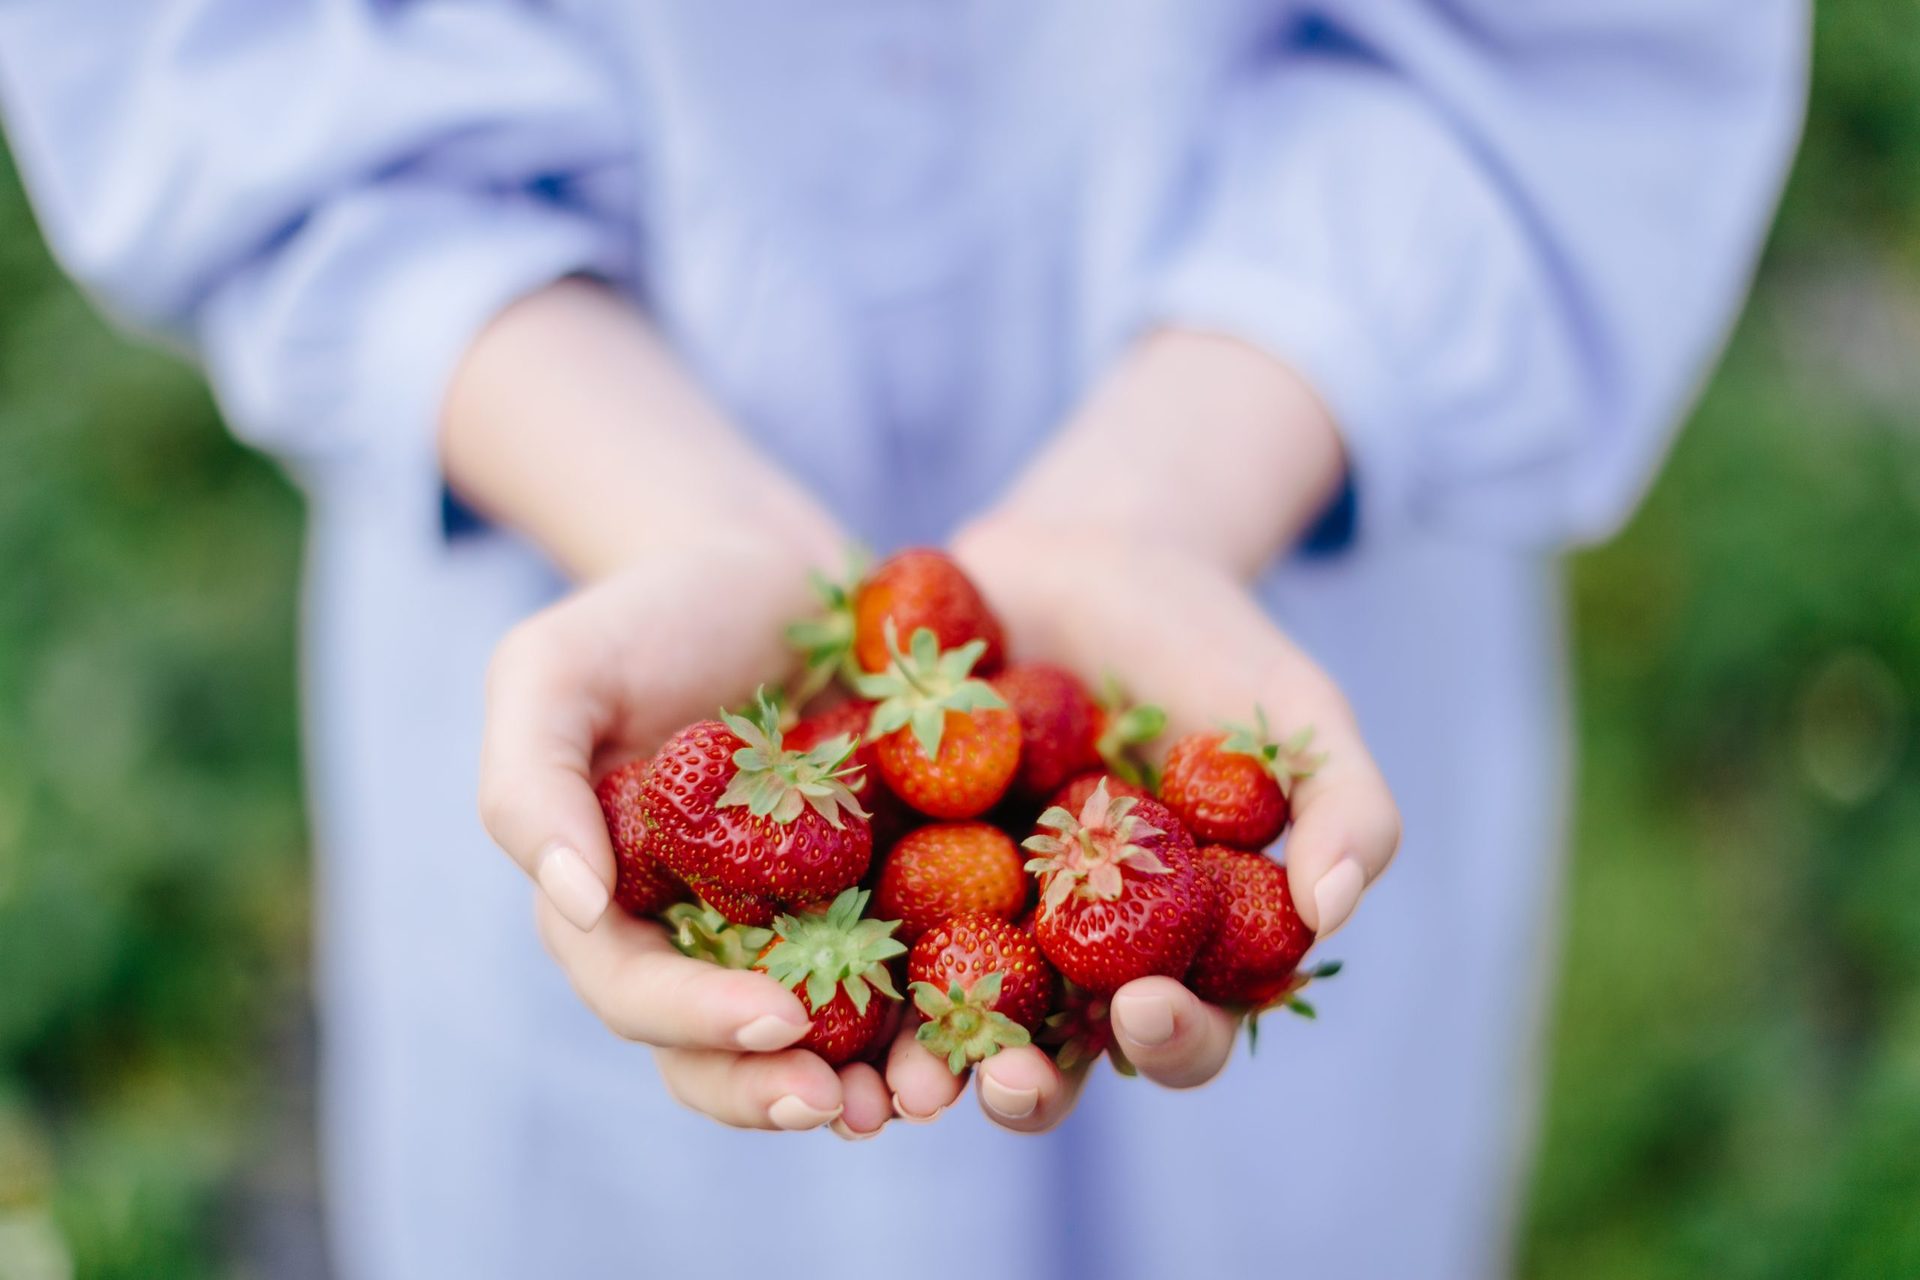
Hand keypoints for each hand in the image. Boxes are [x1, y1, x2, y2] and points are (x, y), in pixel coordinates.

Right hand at [478, 534, 909, 1136]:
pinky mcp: (883, 895)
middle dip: (777, 1089)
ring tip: (922, 1099)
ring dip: (867, 1084)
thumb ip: (529, 781)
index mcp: (614, 906)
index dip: (696, 1022)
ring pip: (819, 1040)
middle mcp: (703, 937)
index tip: (777, 1017)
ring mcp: (797, 924)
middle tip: (847, 1107)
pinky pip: (909, 973)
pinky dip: (939, 1011)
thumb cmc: (649, 614)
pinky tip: (986, 1030)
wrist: (769, 569)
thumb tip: (573, 901)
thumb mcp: (553, 669)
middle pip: (724, 1050)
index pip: (636, 993)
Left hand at [884, 517, 1401, 1131]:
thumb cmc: (1211, 646)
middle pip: (1049, 1056)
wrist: (1089, 553)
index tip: (1149, 1005)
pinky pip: (852, 920)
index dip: (1172, 1041)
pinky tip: (807, 969)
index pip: (1180, 1031)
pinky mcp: (882, 857)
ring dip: (920, 1059)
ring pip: (939, 1017)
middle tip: (1008, 1079)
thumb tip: (1330, 915)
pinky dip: (832, 956)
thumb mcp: (1299, 715)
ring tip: (900, 1077)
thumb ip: (1344, 808)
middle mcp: (1061, 955)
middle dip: (1029, 1086)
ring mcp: (965, 912)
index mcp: (1167, 949)